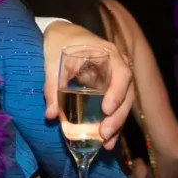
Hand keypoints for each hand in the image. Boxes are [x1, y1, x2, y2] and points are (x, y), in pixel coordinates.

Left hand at [41, 22, 135, 148]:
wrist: (62, 34)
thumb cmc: (59, 43)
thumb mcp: (52, 61)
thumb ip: (52, 86)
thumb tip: (50, 115)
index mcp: (108, 54)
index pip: (122, 74)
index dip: (117, 93)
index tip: (107, 109)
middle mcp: (118, 66)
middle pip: (127, 93)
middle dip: (118, 116)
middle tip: (104, 134)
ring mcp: (116, 78)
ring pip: (124, 103)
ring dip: (117, 123)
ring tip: (107, 143)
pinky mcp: (110, 89)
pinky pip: (115, 106)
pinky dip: (111, 122)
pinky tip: (106, 141)